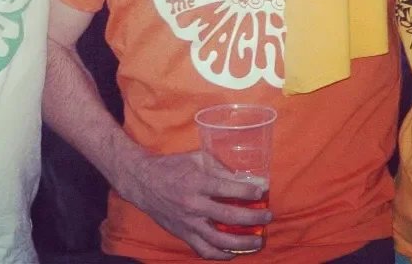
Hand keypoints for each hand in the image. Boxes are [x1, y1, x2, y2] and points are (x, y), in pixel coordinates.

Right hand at [122, 150, 270, 258]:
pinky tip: (234, 252)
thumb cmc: (172, 166)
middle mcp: (193, 204)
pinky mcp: (183, 234)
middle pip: (229, 217)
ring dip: (243, 243)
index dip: (248, 192)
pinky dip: (222, 255)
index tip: (262, 192)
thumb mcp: (195, 158)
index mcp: (196, 181)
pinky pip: (205, 251)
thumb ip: (219, 168)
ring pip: (220, 241)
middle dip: (253, 218)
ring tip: (258, 240)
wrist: (144, 182)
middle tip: (268, 216)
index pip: (227, 189)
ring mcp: (188, 223)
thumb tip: (244, 180)